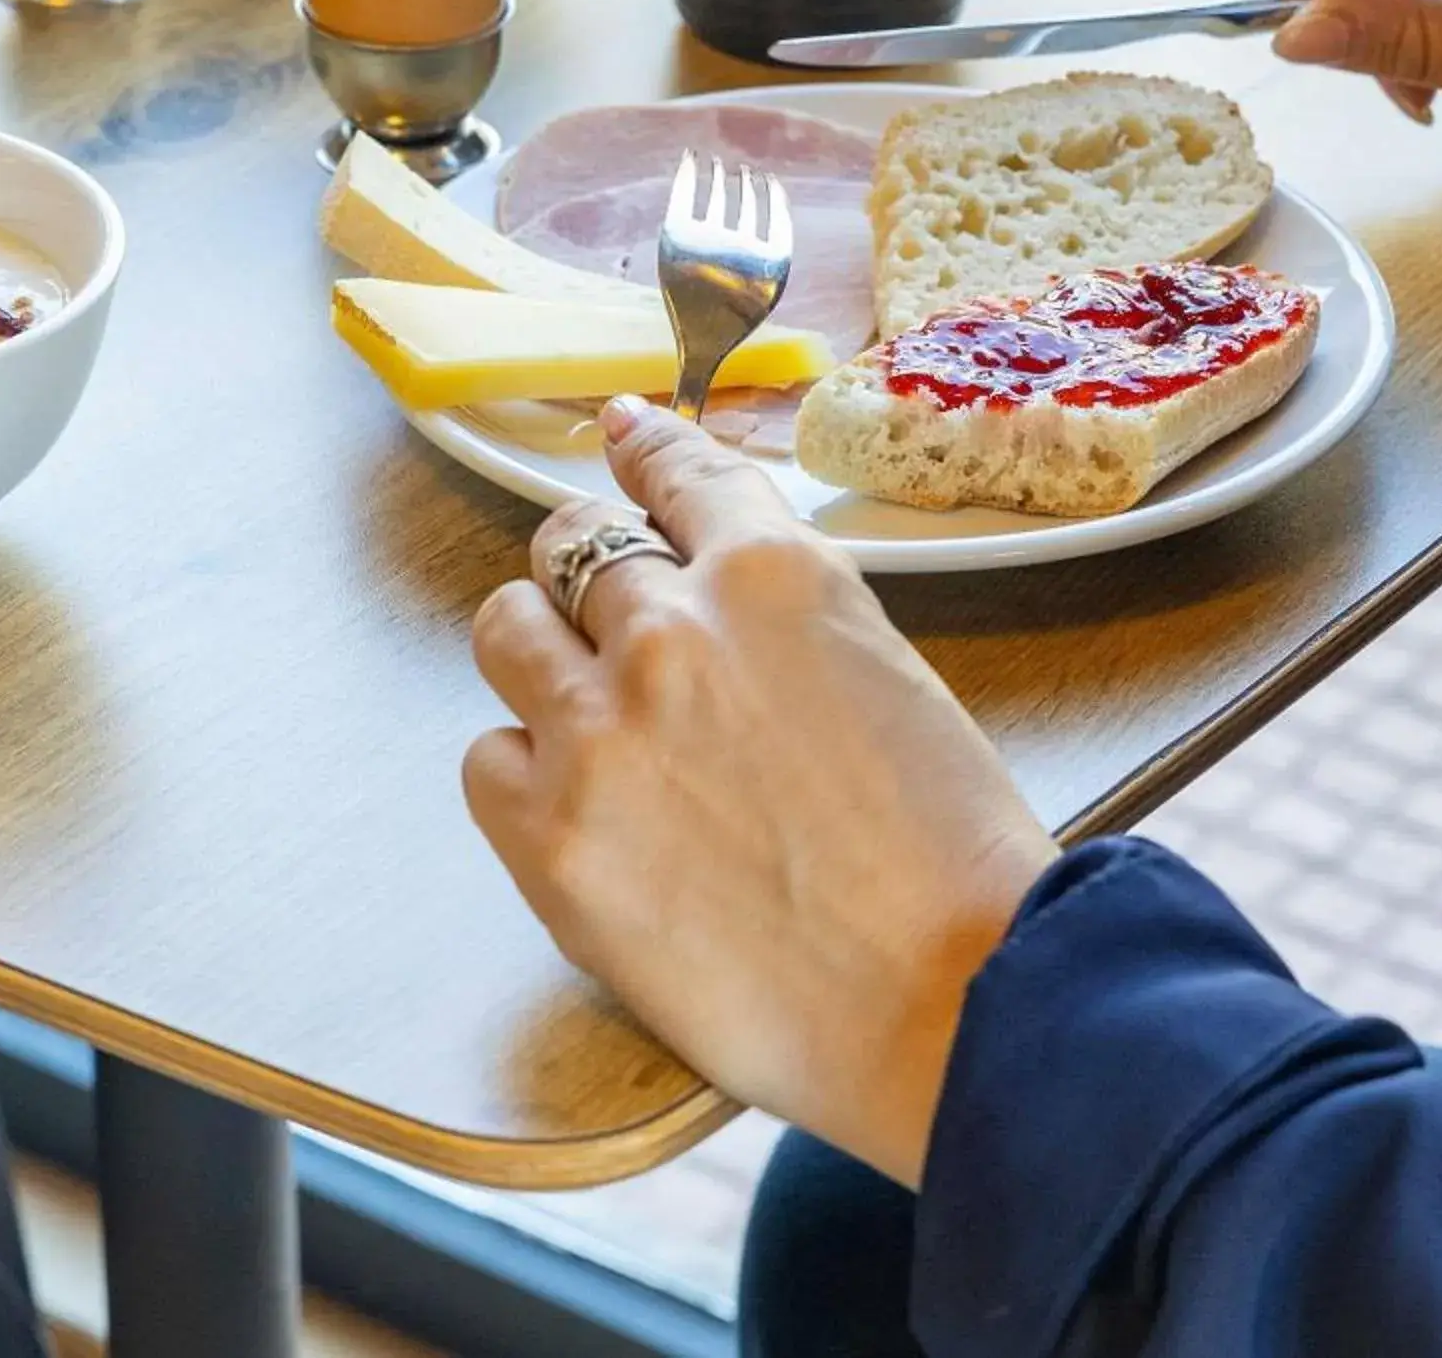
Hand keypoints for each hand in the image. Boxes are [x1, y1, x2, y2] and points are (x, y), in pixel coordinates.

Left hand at [463, 399, 1056, 1187]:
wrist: (958, 1007)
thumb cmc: (952, 865)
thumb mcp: (884, 676)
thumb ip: (783, 616)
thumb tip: (715, 579)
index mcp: (775, 577)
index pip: (675, 474)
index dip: (640, 452)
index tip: (618, 435)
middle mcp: (673, 630)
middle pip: (570, 544)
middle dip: (590, 581)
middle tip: (613, 635)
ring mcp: (599, 730)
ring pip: (505, 630)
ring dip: (541, 661)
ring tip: (590, 724)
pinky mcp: (551, 835)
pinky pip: (483, 759)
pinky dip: (523, 778)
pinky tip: (585, 819)